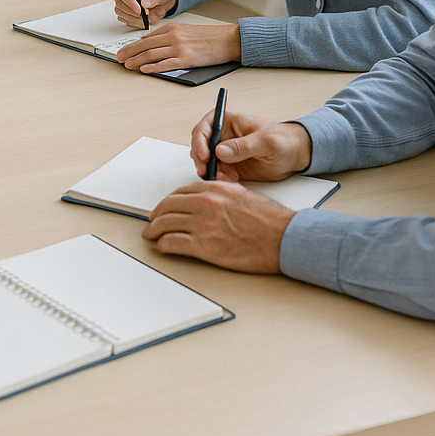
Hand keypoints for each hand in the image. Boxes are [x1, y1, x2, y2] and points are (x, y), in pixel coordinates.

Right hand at [110, 0, 176, 26]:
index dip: (130, 1)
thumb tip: (144, 4)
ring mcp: (123, 2)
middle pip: (119, 2)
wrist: (165, 0)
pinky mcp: (125, 12)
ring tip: (145, 17)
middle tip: (145, 14)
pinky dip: (133, 22)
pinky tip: (142, 20)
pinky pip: (123, 19)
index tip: (139, 10)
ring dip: (133, 18)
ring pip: (119, 11)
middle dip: (133, 12)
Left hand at [115, 22, 240, 73]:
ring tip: (127, 65)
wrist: (228, 40)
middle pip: (144, 45)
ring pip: (151, 54)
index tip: (124, 50)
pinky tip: (144, 70)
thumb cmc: (209, 37)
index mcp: (172, 28)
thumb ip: (169, 36)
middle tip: (118, 59)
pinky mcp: (186, 59)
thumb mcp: (186, 31)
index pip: (146, 37)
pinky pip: (165, 64)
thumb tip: (151, 43)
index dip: (133, 45)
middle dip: (129, 52)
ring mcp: (179, 48)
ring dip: (136, 61)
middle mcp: (173, 36)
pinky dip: (152, 67)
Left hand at [142, 180, 293, 273]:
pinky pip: (172, 243)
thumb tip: (208, 201)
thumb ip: (222, 195)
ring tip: (151, 235)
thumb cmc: (270, 220)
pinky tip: (162, 246)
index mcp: (214, 189)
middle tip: (152, 222)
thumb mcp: (243, 195)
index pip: (180, 192)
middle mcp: (205, 203)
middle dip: (156, 215)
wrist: (283, 238)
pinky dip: (163, 245)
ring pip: (165, 224)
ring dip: (154, 230)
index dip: (169, 202)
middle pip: (168, 206)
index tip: (165, 208)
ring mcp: (202, 224)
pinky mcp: (204, 246)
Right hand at [189, 108, 312, 183]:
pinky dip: (221, 180)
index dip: (200, 141)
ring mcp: (225, 152)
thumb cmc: (284, 140)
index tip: (205, 155)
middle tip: (208, 172)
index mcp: (229, 121)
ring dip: (211, 172)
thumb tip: (220, 150)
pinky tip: (232, 183)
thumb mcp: (266, 141)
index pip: (205, 127)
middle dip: (202, 161)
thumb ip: (243, 146)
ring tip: (226, 179)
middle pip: (201, 146)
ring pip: (207, 163)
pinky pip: (218, 174)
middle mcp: (224, 136)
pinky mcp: (230, 167)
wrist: (295, 155)